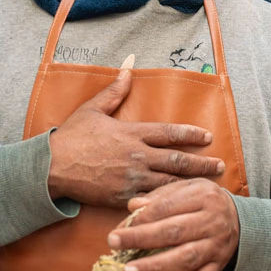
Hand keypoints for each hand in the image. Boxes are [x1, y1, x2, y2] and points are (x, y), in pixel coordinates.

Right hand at [47, 70, 224, 206]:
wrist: (51, 167)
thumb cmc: (71, 137)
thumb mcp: (93, 109)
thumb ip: (115, 90)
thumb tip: (129, 66)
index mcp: (132, 133)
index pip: (170, 133)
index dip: (191, 135)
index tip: (208, 137)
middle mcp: (136, 156)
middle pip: (177, 160)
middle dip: (201, 163)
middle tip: (219, 165)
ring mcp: (131, 178)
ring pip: (169, 182)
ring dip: (192, 183)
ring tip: (211, 185)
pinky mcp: (123, 196)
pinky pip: (152, 200)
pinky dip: (170, 201)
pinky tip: (183, 203)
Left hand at [106, 178, 239, 270]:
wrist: (241, 220)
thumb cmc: (204, 202)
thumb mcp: (188, 189)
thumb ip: (161, 196)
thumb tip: (134, 206)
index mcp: (203, 196)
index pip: (168, 206)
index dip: (142, 217)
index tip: (119, 227)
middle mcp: (212, 221)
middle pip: (174, 231)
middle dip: (142, 238)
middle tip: (113, 244)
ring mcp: (216, 246)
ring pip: (186, 258)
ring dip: (156, 267)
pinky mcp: (218, 266)